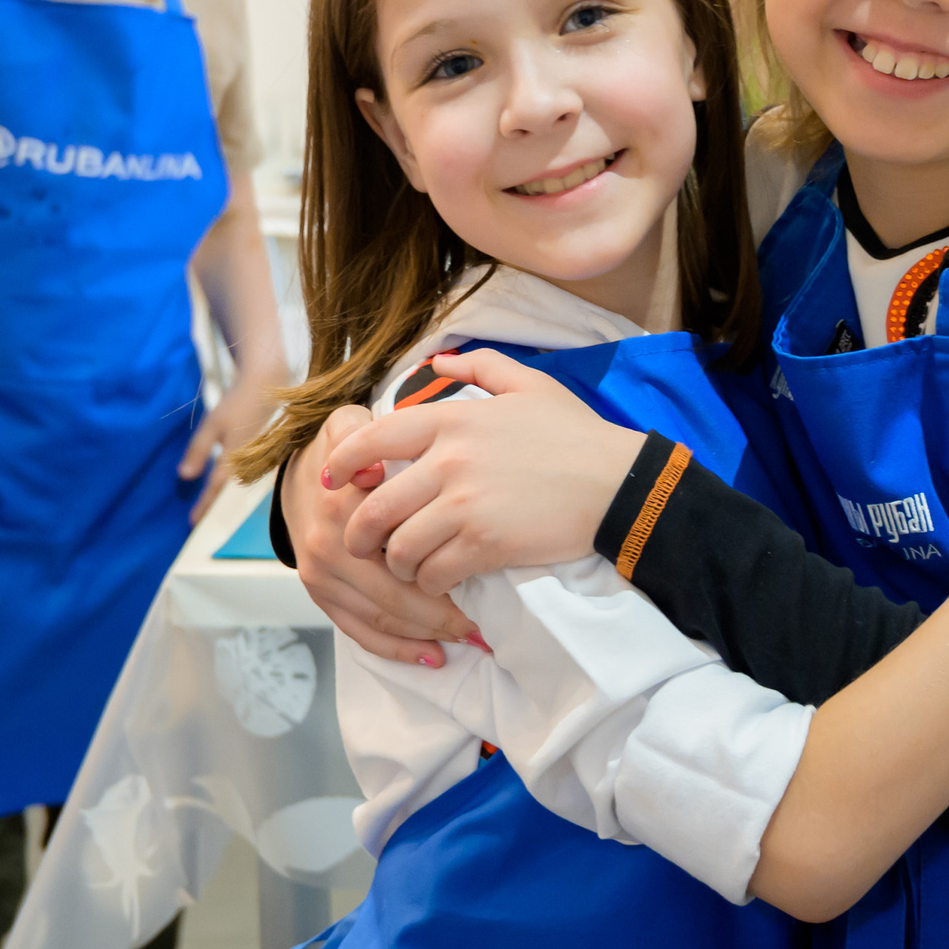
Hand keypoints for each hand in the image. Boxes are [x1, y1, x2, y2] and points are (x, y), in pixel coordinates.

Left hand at [180, 368, 280, 524]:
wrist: (268, 387)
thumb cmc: (237, 404)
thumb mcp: (212, 425)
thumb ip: (199, 451)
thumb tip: (184, 476)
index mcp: (235, 457)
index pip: (215, 488)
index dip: (203, 505)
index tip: (191, 522)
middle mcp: (248, 463)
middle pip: (227, 492)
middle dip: (211, 506)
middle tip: (196, 521)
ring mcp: (256, 459)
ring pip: (235, 484)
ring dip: (219, 496)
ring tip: (205, 508)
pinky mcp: (259, 454)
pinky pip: (241, 474)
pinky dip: (228, 484)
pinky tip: (219, 486)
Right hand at [285, 407, 478, 666]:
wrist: (299, 474)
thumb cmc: (343, 451)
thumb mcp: (350, 424)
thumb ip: (364, 434)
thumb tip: (373, 467)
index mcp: (342, 505)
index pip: (402, 546)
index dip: (447, 565)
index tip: (487, 574)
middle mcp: (329, 545)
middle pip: (395, 594)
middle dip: (444, 614)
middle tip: (486, 624)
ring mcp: (320, 575)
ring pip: (381, 618)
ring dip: (426, 634)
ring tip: (471, 640)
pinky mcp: (319, 594)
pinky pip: (358, 631)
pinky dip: (396, 648)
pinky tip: (432, 656)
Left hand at [320, 349, 645, 590]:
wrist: (617, 482)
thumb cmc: (575, 434)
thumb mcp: (530, 385)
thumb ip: (481, 368)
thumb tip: (440, 365)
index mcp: (451, 421)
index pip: (372, 440)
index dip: (340, 464)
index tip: (331, 483)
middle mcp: (449, 461)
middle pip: (375, 506)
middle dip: (360, 533)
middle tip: (363, 545)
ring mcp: (464, 505)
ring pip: (399, 547)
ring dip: (397, 564)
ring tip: (409, 567)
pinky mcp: (484, 545)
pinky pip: (432, 572)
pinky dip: (429, 583)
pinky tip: (440, 581)